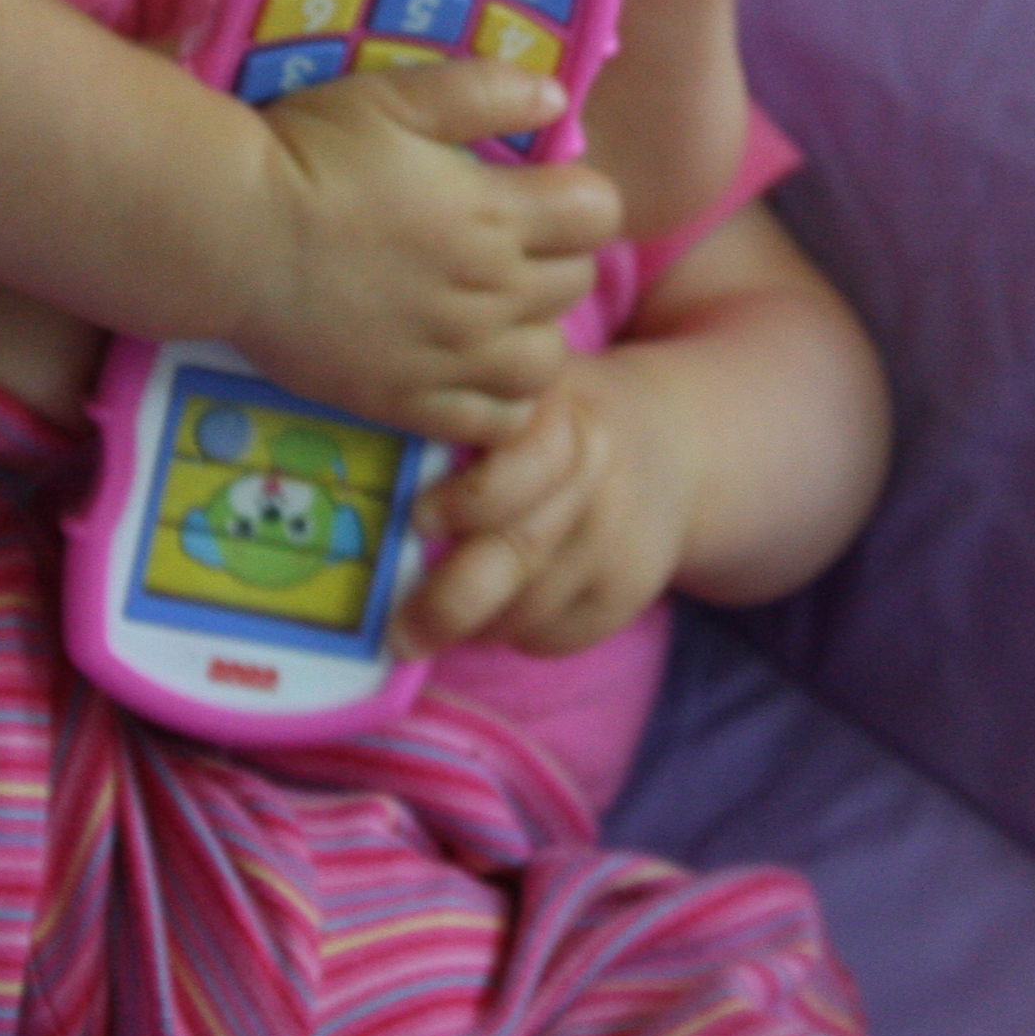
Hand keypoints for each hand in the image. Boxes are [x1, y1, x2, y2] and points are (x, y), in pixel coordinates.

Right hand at [231, 58, 621, 447]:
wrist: (231, 235)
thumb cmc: (309, 154)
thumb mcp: (395, 96)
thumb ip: (484, 91)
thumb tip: (558, 98)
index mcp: (493, 212)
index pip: (598, 214)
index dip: (579, 196)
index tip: (543, 191)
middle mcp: (488, 290)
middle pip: (576, 283)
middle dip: (556, 257)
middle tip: (510, 243)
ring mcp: (452, 355)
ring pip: (547, 360)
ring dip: (536, 332)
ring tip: (497, 311)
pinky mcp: (410, 401)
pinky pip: (496, 422)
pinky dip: (502, 401)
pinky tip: (473, 369)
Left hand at [391, 360, 696, 659]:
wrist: (670, 443)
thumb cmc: (550, 420)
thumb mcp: (515, 399)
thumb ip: (455, 431)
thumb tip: (364, 502)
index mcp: (557, 411)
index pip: (522, 462)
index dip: (469, 499)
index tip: (418, 519)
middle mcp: (596, 470)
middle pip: (520, 551)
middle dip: (449, 603)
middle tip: (400, 634)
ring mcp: (618, 533)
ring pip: (528, 610)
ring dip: (472, 628)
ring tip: (431, 622)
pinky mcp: (630, 588)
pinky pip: (552, 636)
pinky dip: (511, 635)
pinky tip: (497, 610)